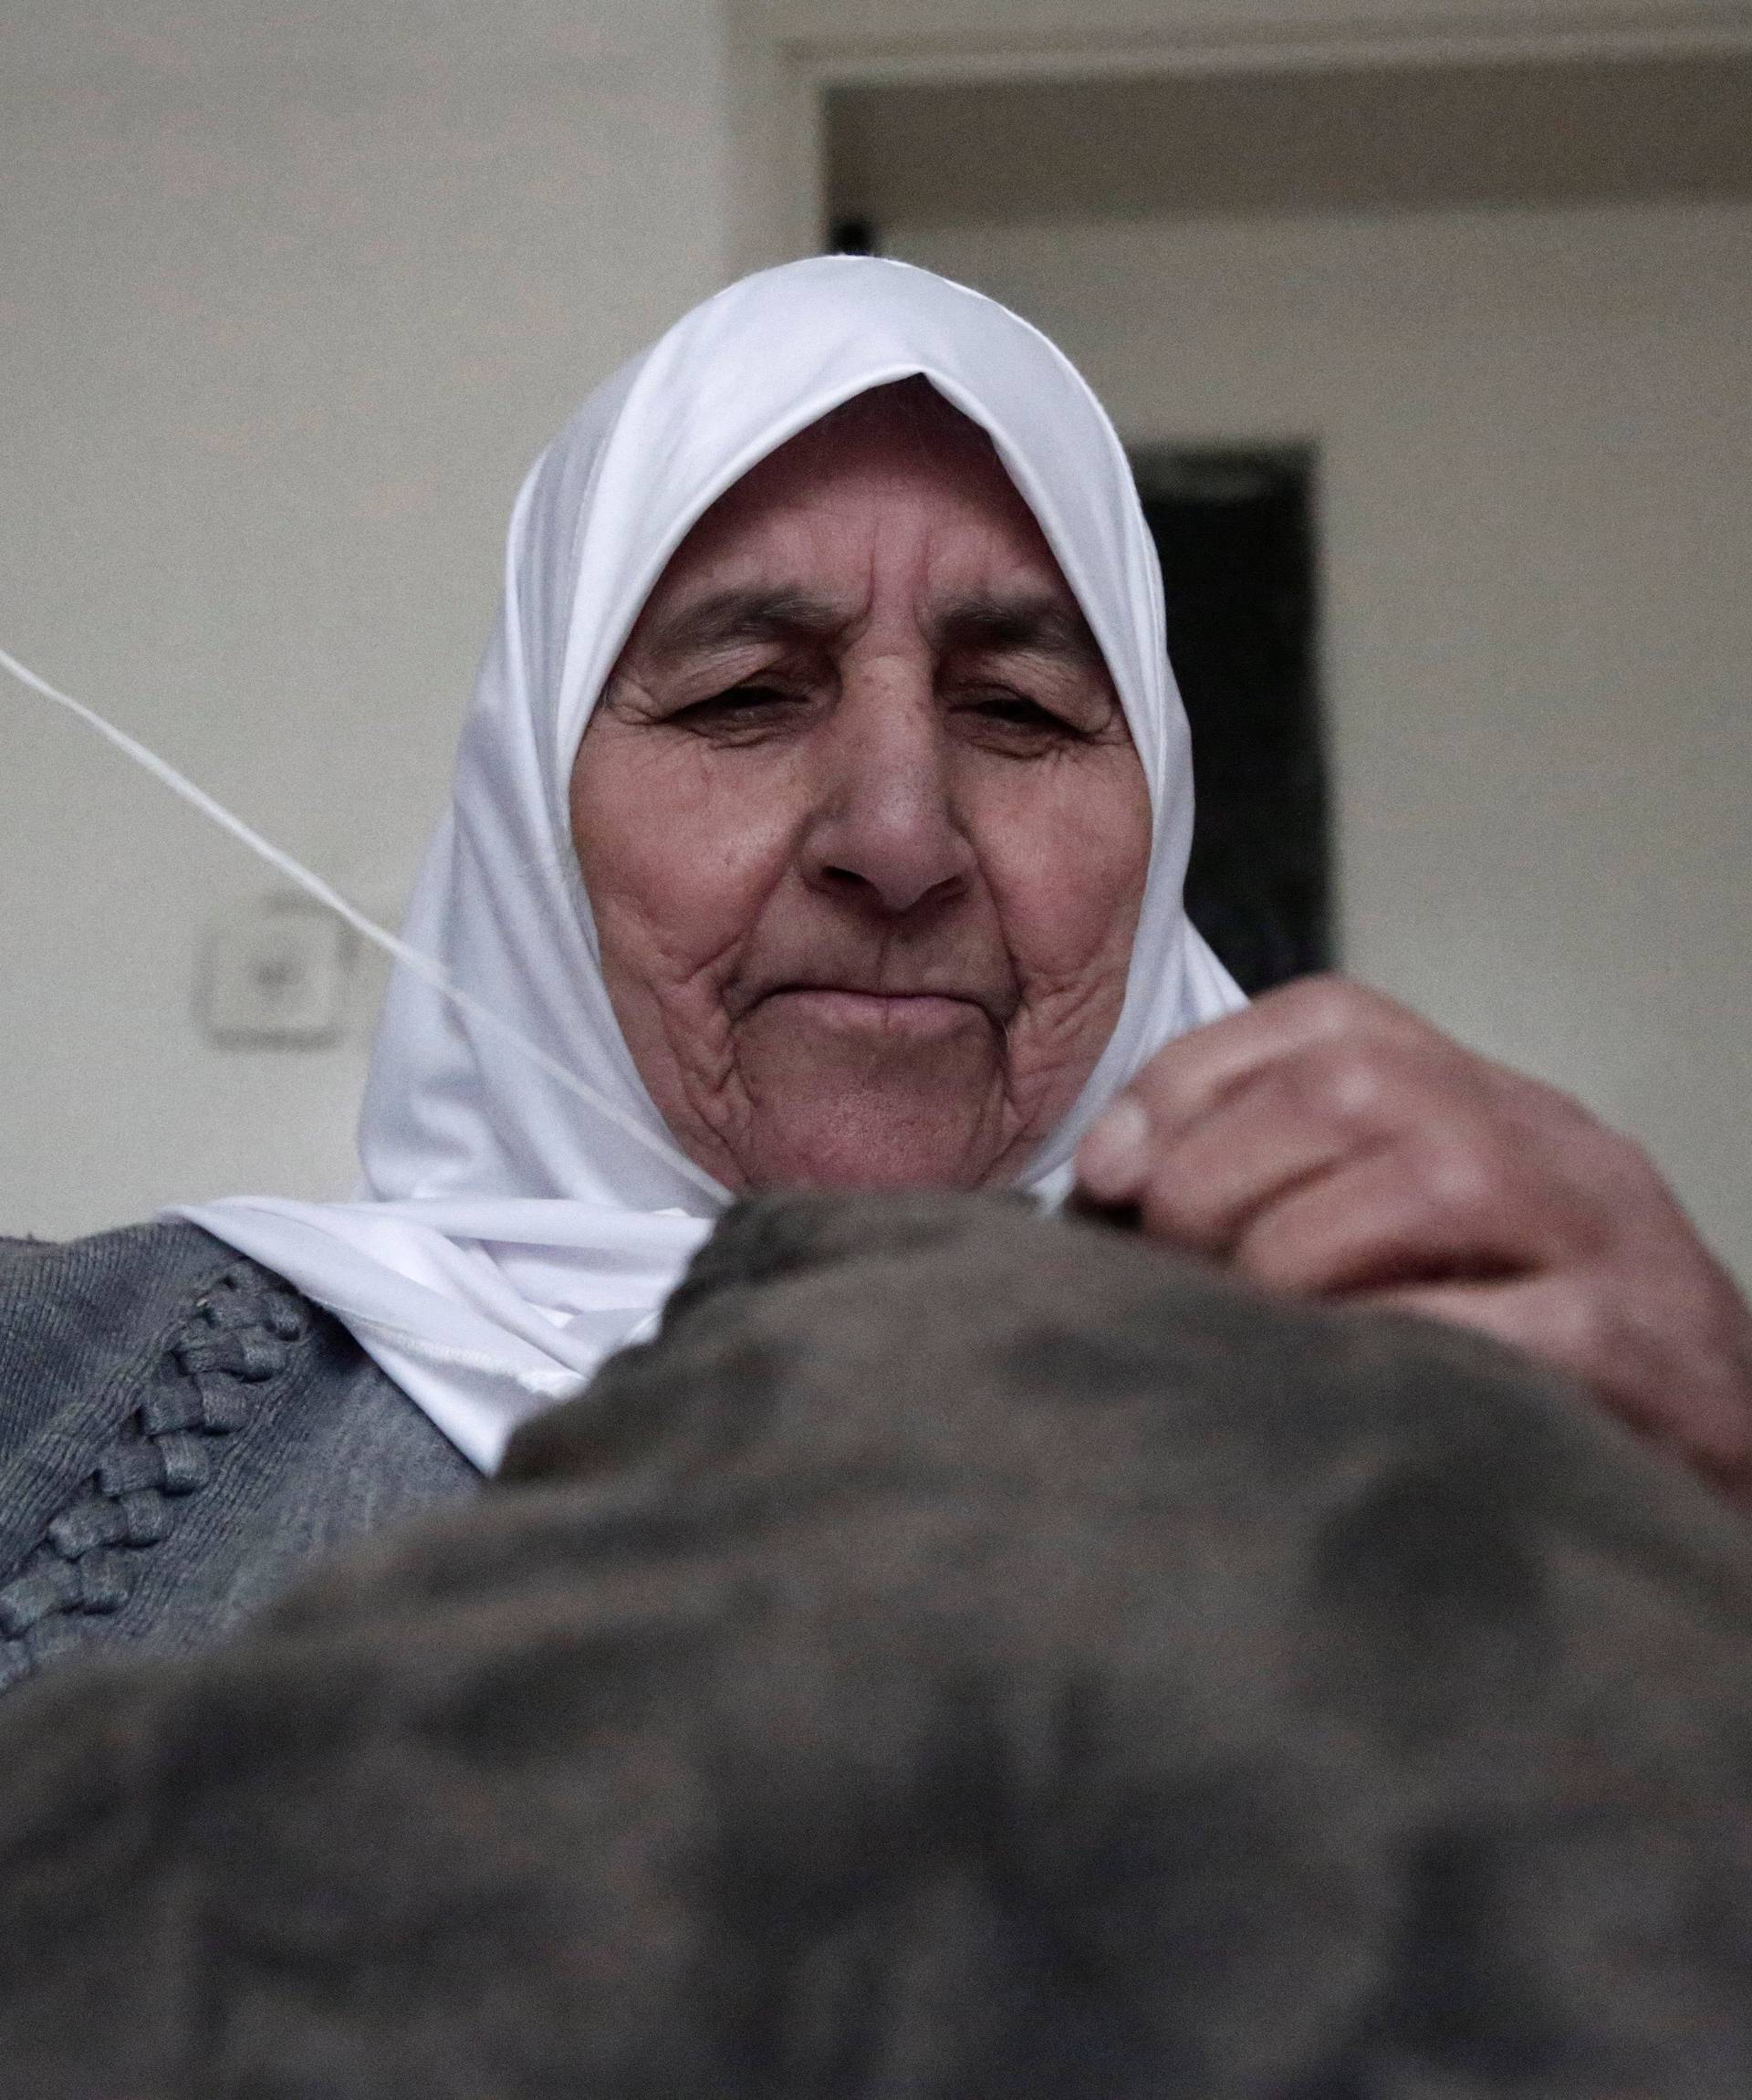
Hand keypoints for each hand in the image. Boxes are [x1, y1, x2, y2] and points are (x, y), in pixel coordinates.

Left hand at [1075, 976, 1751, 1504]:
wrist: (1719, 1455)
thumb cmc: (1514, 1361)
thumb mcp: (1402, 1246)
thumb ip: (1280, 1198)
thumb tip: (1107, 1187)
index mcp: (1483, 1101)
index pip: (1328, 1021)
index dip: (1185, 1084)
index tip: (1105, 1176)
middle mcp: (1549, 1139)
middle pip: (1358, 1083)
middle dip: (1218, 1175)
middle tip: (1172, 1270)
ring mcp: (1604, 1236)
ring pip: (1428, 1177)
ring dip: (1289, 1259)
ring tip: (1250, 1334)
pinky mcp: (1636, 1349)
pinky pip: (1490, 1322)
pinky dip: (1379, 1348)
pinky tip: (1327, 1390)